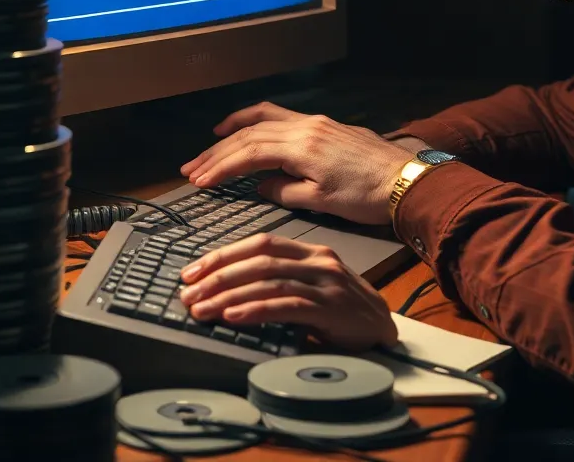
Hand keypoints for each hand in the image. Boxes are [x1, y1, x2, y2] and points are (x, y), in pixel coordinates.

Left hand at [178, 232, 398, 349]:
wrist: (384, 329)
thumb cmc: (343, 311)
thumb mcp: (311, 287)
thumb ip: (280, 283)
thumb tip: (230, 293)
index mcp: (309, 251)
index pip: (260, 243)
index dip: (223, 255)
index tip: (193, 271)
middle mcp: (317, 260)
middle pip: (259, 259)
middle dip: (218, 275)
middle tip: (188, 293)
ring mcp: (325, 283)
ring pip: (269, 281)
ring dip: (230, 295)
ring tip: (202, 309)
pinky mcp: (330, 307)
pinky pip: (286, 305)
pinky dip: (256, 310)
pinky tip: (234, 317)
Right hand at [180, 102, 413, 225]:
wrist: (406, 180)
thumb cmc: (367, 196)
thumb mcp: (321, 201)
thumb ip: (285, 191)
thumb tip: (261, 185)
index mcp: (302, 146)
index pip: (249, 153)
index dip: (221, 166)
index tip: (199, 180)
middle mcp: (305, 126)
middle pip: (251, 133)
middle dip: (219, 150)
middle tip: (193, 167)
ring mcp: (316, 121)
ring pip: (265, 118)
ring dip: (236, 130)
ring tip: (212, 139)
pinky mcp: (326, 124)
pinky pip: (283, 115)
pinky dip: (260, 120)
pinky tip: (252, 127)